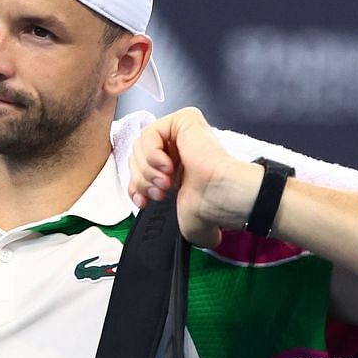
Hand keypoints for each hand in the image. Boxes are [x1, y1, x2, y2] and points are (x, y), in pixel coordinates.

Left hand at [127, 108, 263, 247]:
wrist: (220, 196)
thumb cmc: (210, 206)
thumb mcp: (179, 214)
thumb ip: (176, 218)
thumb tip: (209, 237)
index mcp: (178, 167)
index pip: (140, 169)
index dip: (137, 186)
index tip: (145, 202)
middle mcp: (180, 148)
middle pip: (137, 157)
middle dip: (143, 179)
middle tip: (160, 192)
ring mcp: (182, 132)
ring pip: (140, 146)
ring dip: (148, 169)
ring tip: (166, 181)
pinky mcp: (185, 119)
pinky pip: (150, 132)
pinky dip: (151, 152)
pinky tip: (167, 166)